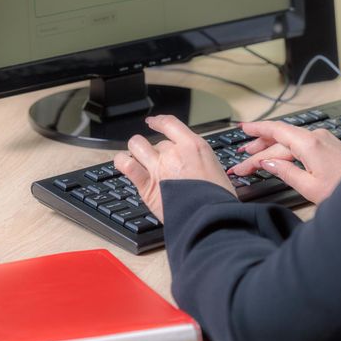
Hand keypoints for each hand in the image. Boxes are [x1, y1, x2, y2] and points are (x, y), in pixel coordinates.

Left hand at [114, 115, 235, 222]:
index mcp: (194, 146)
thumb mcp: (217, 170)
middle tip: (161, 163)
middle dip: (158, 151)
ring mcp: (159, 167)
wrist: (210, 218)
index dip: (159, 121)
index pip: (170, 124)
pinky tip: (124, 163)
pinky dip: (122, 162)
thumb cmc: (218, 200)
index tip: (154, 122)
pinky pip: (126, 164)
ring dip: (136, 149)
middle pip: (158, 142)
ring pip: (137, 145)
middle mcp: (174, 153)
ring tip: (138, 157)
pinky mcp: (147, 185)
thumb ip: (202, 162)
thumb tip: (199, 165)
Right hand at [229, 121, 340, 204]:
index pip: (275, 134)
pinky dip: (285, 148)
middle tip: (241, 158)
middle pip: (280, 138)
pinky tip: (277, 154)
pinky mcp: (328, 146)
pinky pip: (300, 143)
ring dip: (270, 147)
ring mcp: (324, 140)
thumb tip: (267, 163)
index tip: (241, 131)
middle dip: (258, 148)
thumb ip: (285, 172)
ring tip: (253, 154)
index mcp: (310, 144)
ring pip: (289, 140)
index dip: (256, 131)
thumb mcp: (309, 187)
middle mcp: (316, 136)